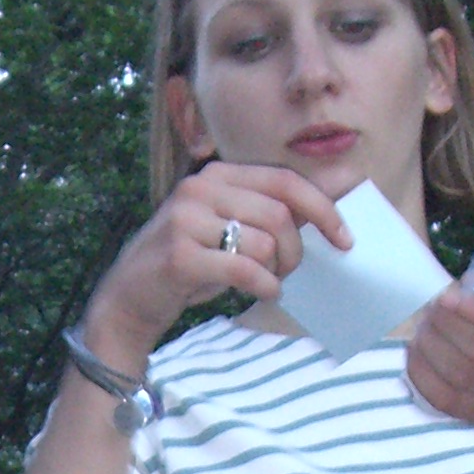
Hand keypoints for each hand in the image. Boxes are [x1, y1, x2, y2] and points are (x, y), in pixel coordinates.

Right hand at [82, 162, 352, 374]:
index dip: (322, 208)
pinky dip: (263, 285)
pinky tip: (262, 291)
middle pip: (280, 214)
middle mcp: (200, 188)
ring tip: (264, 282)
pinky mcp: (180, 255)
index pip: (284, 181)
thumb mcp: (228, 228)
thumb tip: (334, 203)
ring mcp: (186, 219)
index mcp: (217, 174)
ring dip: (276, 271)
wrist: (128, 298)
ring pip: (264, 243)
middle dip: (295, 250)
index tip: (345, 238)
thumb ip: (269, 214)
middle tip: (286, 272)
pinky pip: (245, 269)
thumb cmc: (189, 265)